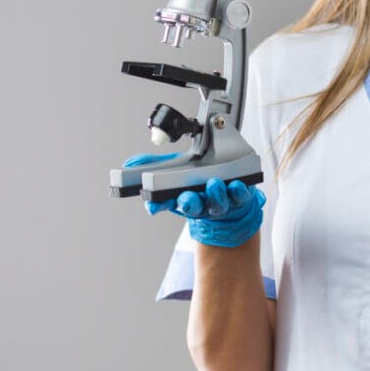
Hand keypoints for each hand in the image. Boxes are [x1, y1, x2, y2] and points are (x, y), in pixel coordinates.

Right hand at [122, 154, 264, 247]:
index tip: (153, 204)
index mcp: (183, 198)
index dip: (159, 204)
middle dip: (188, 203)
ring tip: (213, 184)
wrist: (231, 198)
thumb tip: (128, 164)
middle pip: (192, 206)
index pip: (167, 203)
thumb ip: (153, 165)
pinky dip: (238, 191)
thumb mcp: (175, 170)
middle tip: (187, 197)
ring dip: (214, 195)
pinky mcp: (240, 197)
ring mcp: (221, 201)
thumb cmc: (199, 184)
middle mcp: (201, 202)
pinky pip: (240, 196)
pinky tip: (235, 184)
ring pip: (217, 203)